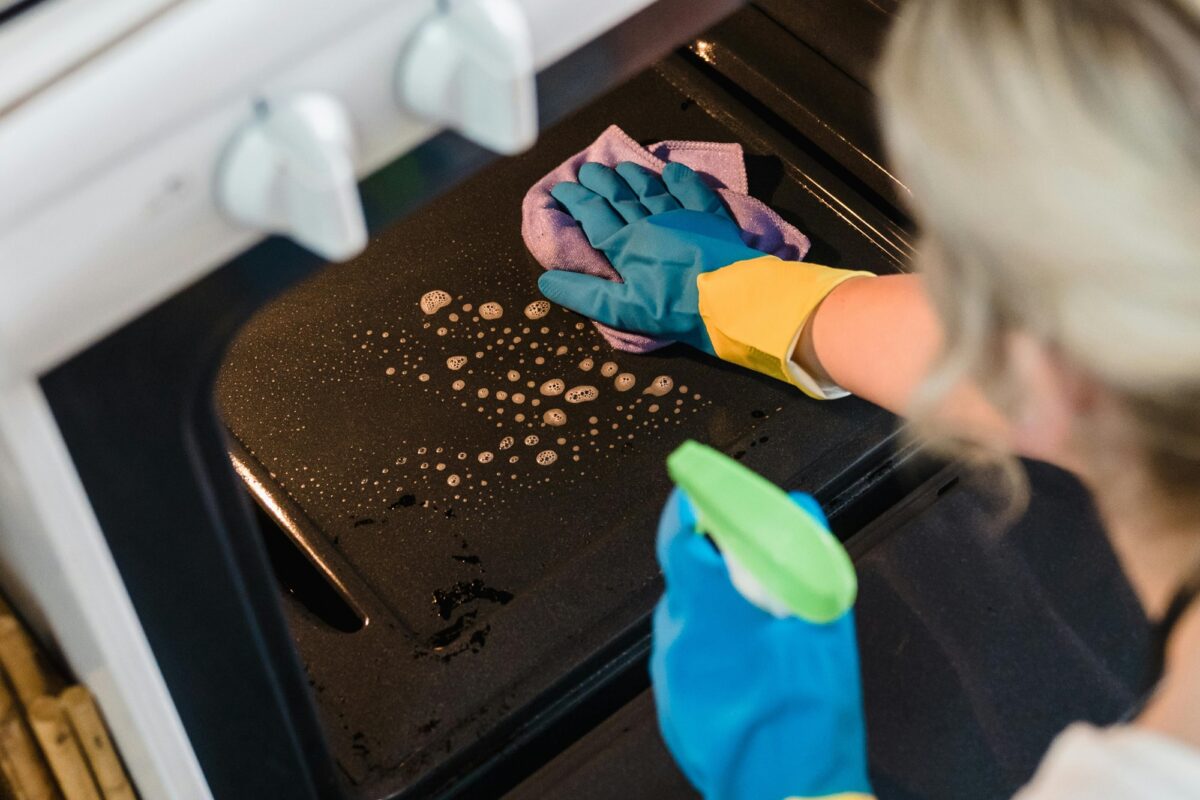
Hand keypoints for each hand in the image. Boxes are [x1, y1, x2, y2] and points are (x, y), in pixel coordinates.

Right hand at [537, 161, 765, 351]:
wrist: (731, 300)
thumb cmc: (675, 308)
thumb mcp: (623, 310)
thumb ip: (584, 294)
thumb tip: (546, 281)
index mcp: (625, 245)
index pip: (592, 215)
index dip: (575, 200)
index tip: (562, 190)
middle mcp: (650, 222)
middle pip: (619, 196)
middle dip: (600, 181)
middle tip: (587, 170)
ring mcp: (682, 217)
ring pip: (651, 189)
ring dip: (633, 177)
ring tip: (621, 167)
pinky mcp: (710, 219)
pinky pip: (692, 192)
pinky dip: (680, 180)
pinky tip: (672, 170)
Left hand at [651, 488, 873, 799]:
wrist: (788, 798)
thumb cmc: (810, 724)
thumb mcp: (826, 633)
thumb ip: (809, 561)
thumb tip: (800, 509)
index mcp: (713, 615)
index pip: (678, 540)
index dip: (684, 507)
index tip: (694, 487)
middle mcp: (679, 642)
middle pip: (683, 579)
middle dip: (710, 560)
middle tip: (743, 556)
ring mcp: (669, 676)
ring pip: (684, 617)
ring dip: (711, 606)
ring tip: (754, 620)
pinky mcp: (670, 704)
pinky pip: (683, 655)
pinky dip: (707, 645)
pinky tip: (742, 662)